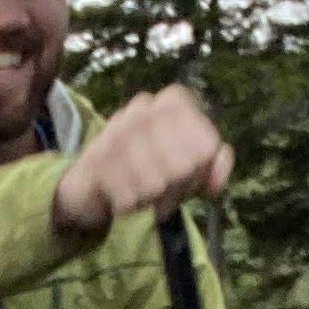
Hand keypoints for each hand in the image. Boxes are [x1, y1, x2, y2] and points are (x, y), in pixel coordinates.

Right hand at [52, 86, 233, 240]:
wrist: (93, 179)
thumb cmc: (149, 169)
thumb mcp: (189, 165)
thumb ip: (213, 166)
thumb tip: (216, 182)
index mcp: (173, 101)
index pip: (206, 145)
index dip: (201, 169)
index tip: (190, 176)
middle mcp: (145, 106)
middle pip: (182, 166)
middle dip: (177, 188)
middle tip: (166, 192)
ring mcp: (118, 129)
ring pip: (155, 182)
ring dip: (153, 200)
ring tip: (145, 196)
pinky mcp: (96, 156)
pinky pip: (129, 195)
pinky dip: (131, 206)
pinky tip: (125, 199)